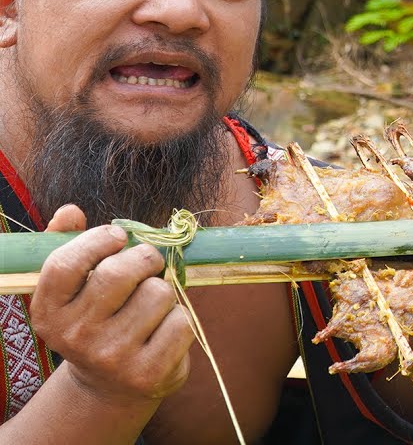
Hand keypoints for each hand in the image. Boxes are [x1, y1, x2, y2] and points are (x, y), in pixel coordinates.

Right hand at [31, 205, 193, 405]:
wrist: (110, 386)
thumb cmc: (96, 320)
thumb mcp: (74, 290)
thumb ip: (69, 245)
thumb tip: (70, 210)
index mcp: (48, 312)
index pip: (65, 264)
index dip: (97, 240)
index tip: (118, 236)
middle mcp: (75, 337)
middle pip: (118, 273)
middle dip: (144, 258)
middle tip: (148, 262)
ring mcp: (111, 357)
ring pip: (158, 293)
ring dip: (164, 290)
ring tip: (151, 304)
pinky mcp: (147, 372)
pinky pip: (181, 321)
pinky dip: (180, 318)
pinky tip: (163, 329)